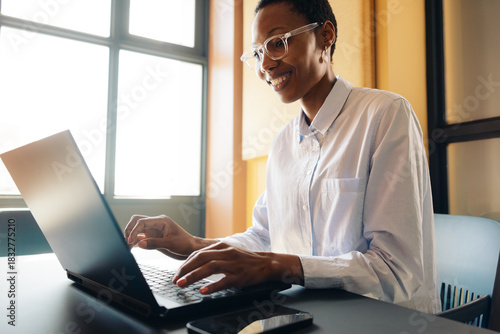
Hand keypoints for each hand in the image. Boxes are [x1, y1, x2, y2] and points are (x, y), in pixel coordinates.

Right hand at [124, 215, 214, 259]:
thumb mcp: (170, 244)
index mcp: (161, 221)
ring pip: (137, 228)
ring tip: (127, 245)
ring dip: (131, 235)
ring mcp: (154, 230)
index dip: (134, 230)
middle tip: (126, 240)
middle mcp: (156, 224)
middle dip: (129, 229)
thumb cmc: (185, 243)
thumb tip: (139, 244)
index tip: (130, 240)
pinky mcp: (153, 237)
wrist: (191, 249)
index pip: (142, 222)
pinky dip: (134, 241)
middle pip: (137, 221)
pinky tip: (131, 247)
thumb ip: (154, 243)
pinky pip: (140, 237)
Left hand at [173, 242, 303, 293]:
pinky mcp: (240, 276)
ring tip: (183, 284)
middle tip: (176, 280)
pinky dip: (212, 286)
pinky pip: (224, 281)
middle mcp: (226, 253)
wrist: (266, 263)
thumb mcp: (228, 252)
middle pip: (201, 258)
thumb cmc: (245, 260)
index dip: (185, 264)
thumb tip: (194, 261)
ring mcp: (233, 264)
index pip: (198, 253)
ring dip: (194, 276)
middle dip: (185, 270)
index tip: (177, 274)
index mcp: (221, 246)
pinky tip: (203, 291)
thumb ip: (213, 254)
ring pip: (210, 268)